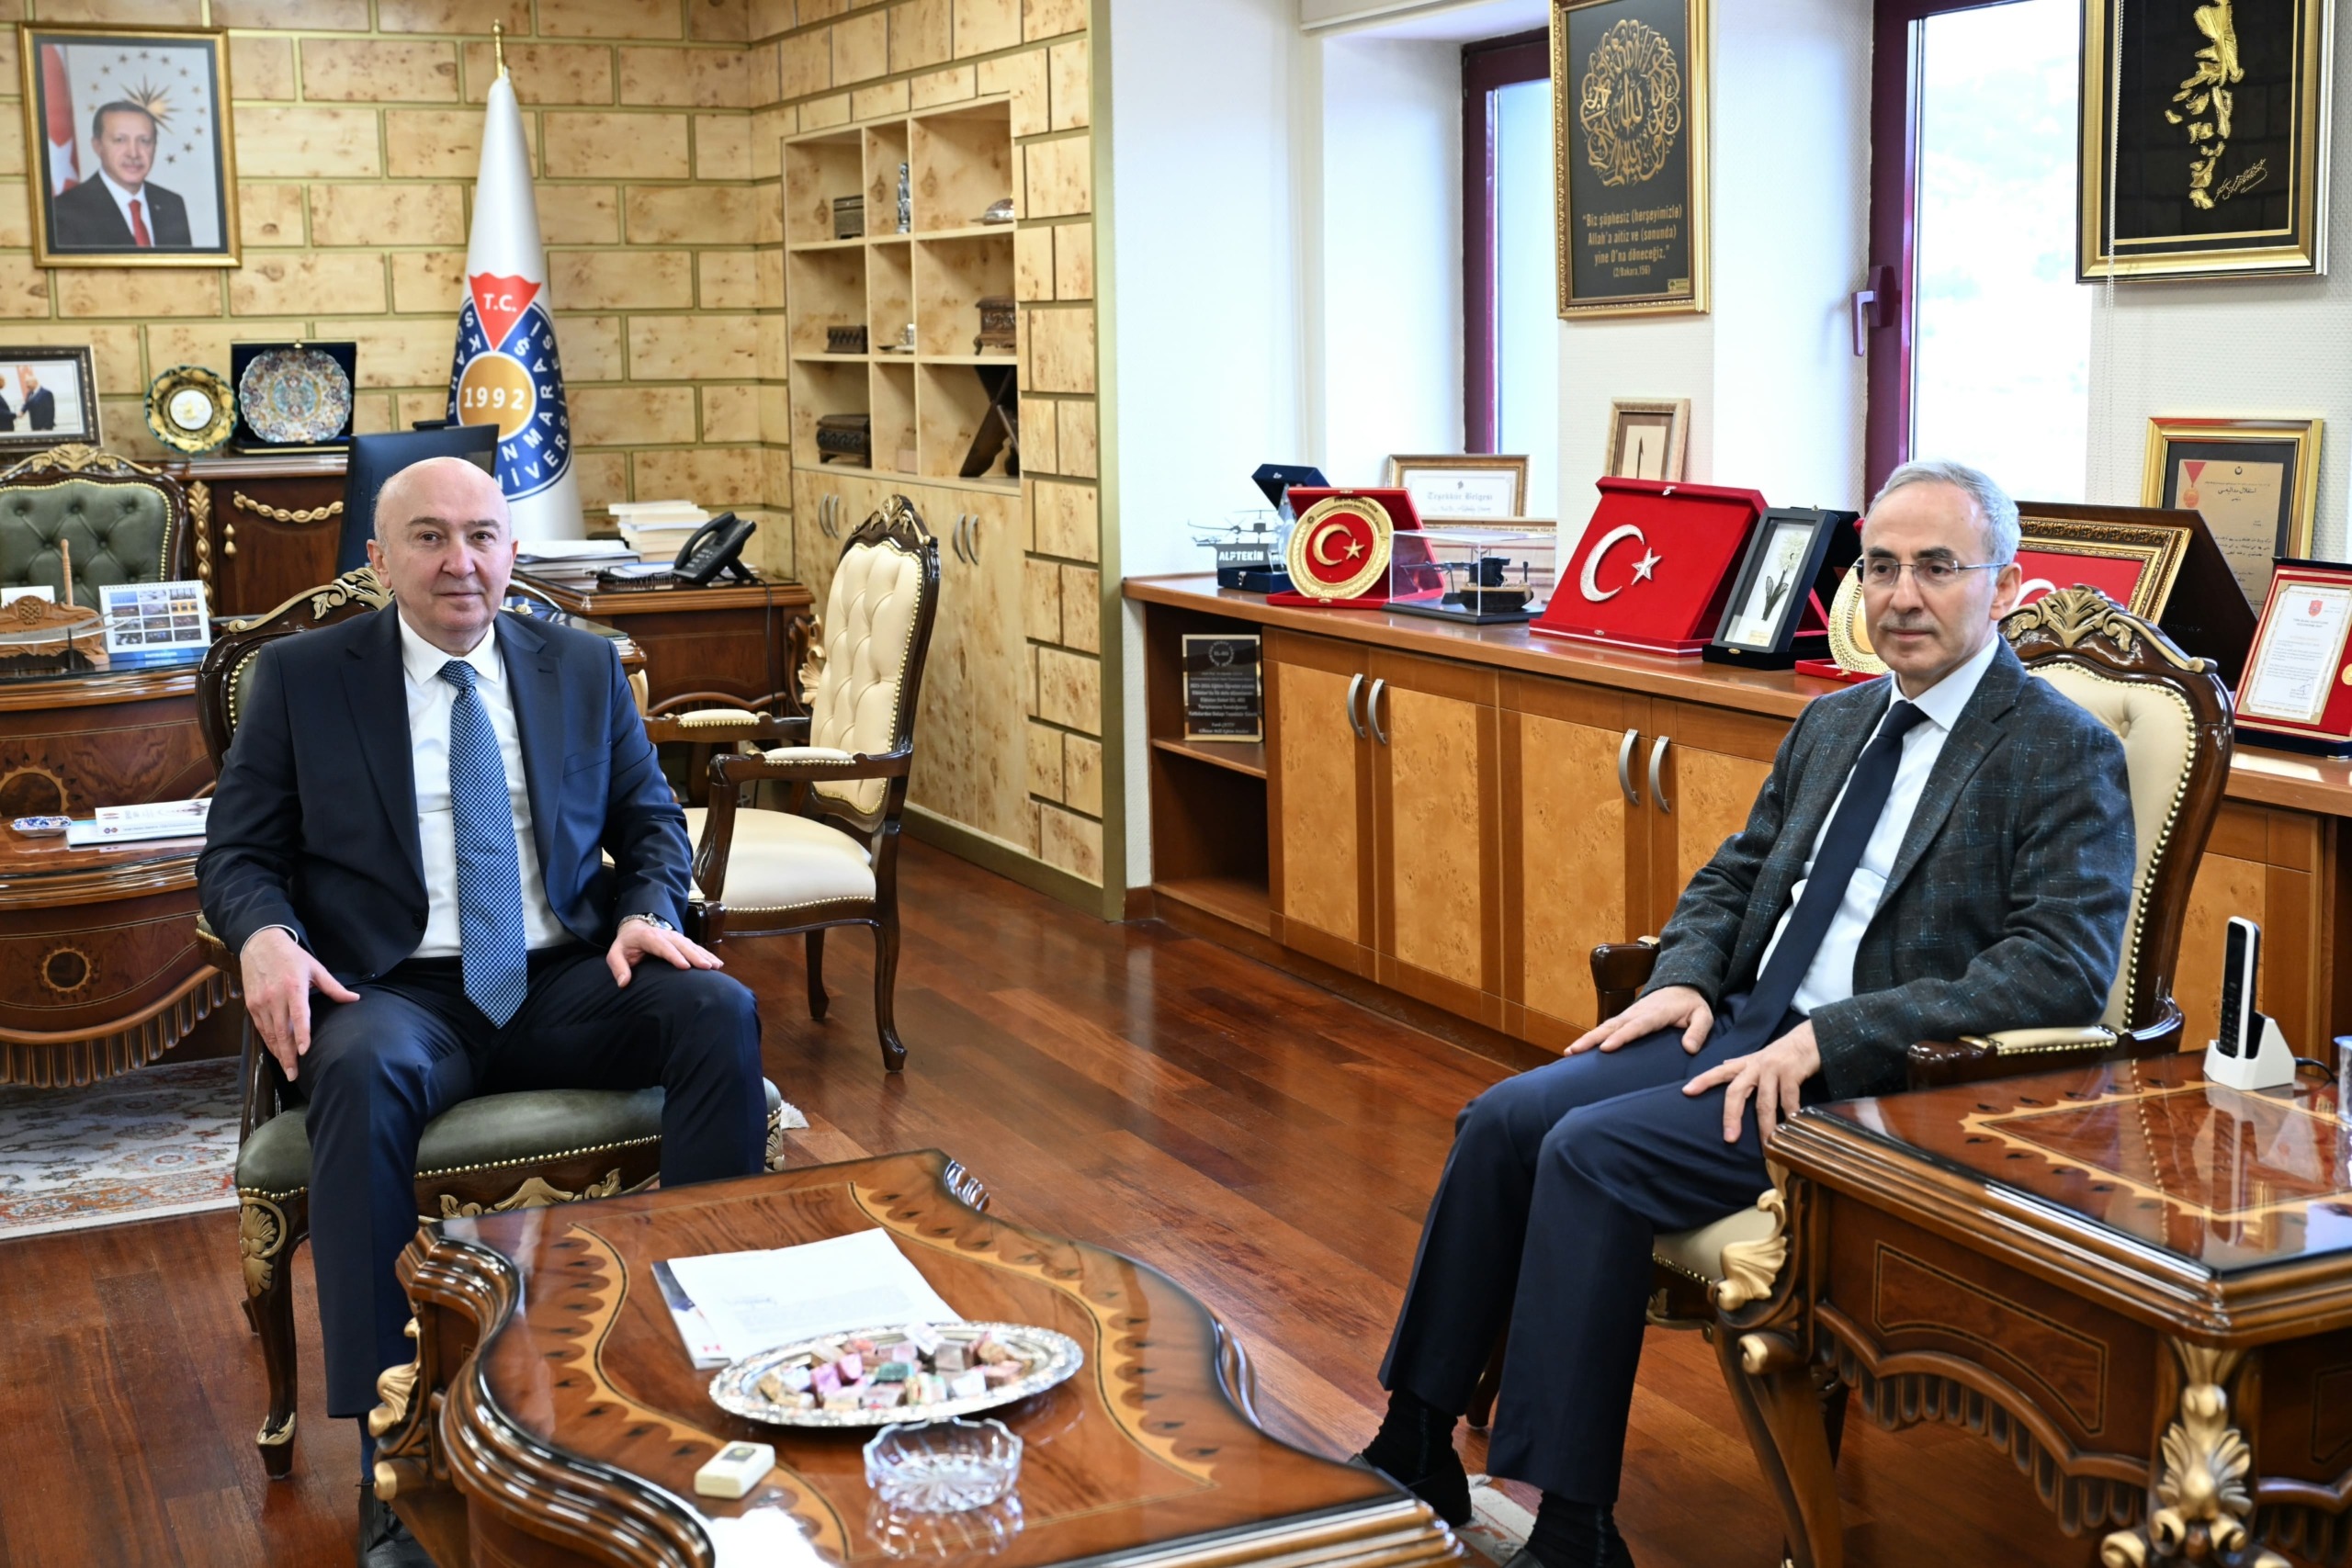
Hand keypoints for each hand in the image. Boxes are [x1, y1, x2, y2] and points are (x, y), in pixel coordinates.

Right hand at [239, 927, 358, 1080]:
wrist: (259, 944)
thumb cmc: (291, 956)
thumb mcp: (315, 968)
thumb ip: (334, 987)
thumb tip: (355, 1000)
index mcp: (293, 987)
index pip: (298, 1015)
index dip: (301, 1034)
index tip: (303, 1051)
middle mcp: (274, 997)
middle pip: (282, 1031)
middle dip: (288, 1055)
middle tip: (294, 1075)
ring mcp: (260, 1003)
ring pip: (270, 1034)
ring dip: (278, 1053)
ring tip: (287, 1070)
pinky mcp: (251, 1006)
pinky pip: (261, 1029)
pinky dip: (269, 1043)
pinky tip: (277, 1053)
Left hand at [606, 916, 722, 986]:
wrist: (636, 928)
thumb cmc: (626, 945)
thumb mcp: (615, 953)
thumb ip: (618, 967)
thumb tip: (623, 983)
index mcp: (648, 937)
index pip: (662, 946)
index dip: (674, 956)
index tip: (684, 967)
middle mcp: (665, 935)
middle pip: (682, 945)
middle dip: (695, 956)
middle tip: (706, 967)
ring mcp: (676, 937)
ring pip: (692, 945)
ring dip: (704, 955)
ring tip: (716, 966)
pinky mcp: (682, 941)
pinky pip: (696, 947)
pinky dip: (707, 954)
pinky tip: (717, 963)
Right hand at [1565, 984, 1712, 1055]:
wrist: (1681, 984)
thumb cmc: (1691, 1004)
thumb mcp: (1703, 1015)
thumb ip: (1698, 1031)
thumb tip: (1689, 1049)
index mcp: (1656, 1013)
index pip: (1636, 1026)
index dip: (1621, 1037)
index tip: (1606, 1048)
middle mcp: (1637, 1013)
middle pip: (1611, 1026)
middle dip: (1592, 1038)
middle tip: (1573, 1050)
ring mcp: (1628, 1014)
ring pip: (1604, 1026)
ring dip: (1586, 1038)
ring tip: (1569, 1052)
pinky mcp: (1624, 1018)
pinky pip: (1606, 1028)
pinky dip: (1591, 1037)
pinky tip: (1578, 1050)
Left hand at [1684, 1020, 1820, 1142]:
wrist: (1811, 1038)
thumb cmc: (1784, 1051)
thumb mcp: (1759, 1056)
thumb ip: (1741, 1064)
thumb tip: (1723, 1065)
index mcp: (1746, 1063)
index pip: (1720, 1071)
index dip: (1703, 1080)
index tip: (1686, 1091)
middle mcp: (1756, 1066)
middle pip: (1736, 1091)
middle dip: (1731, 1115)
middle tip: (1729, 1138)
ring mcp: (1773, 1069)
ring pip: (1764, 1102)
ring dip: (1765, 1125)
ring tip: (1766, 1143)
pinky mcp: (1792, 1073)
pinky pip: (1789, 1099)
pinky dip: (1790, 1115)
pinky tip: (1790, 1127)